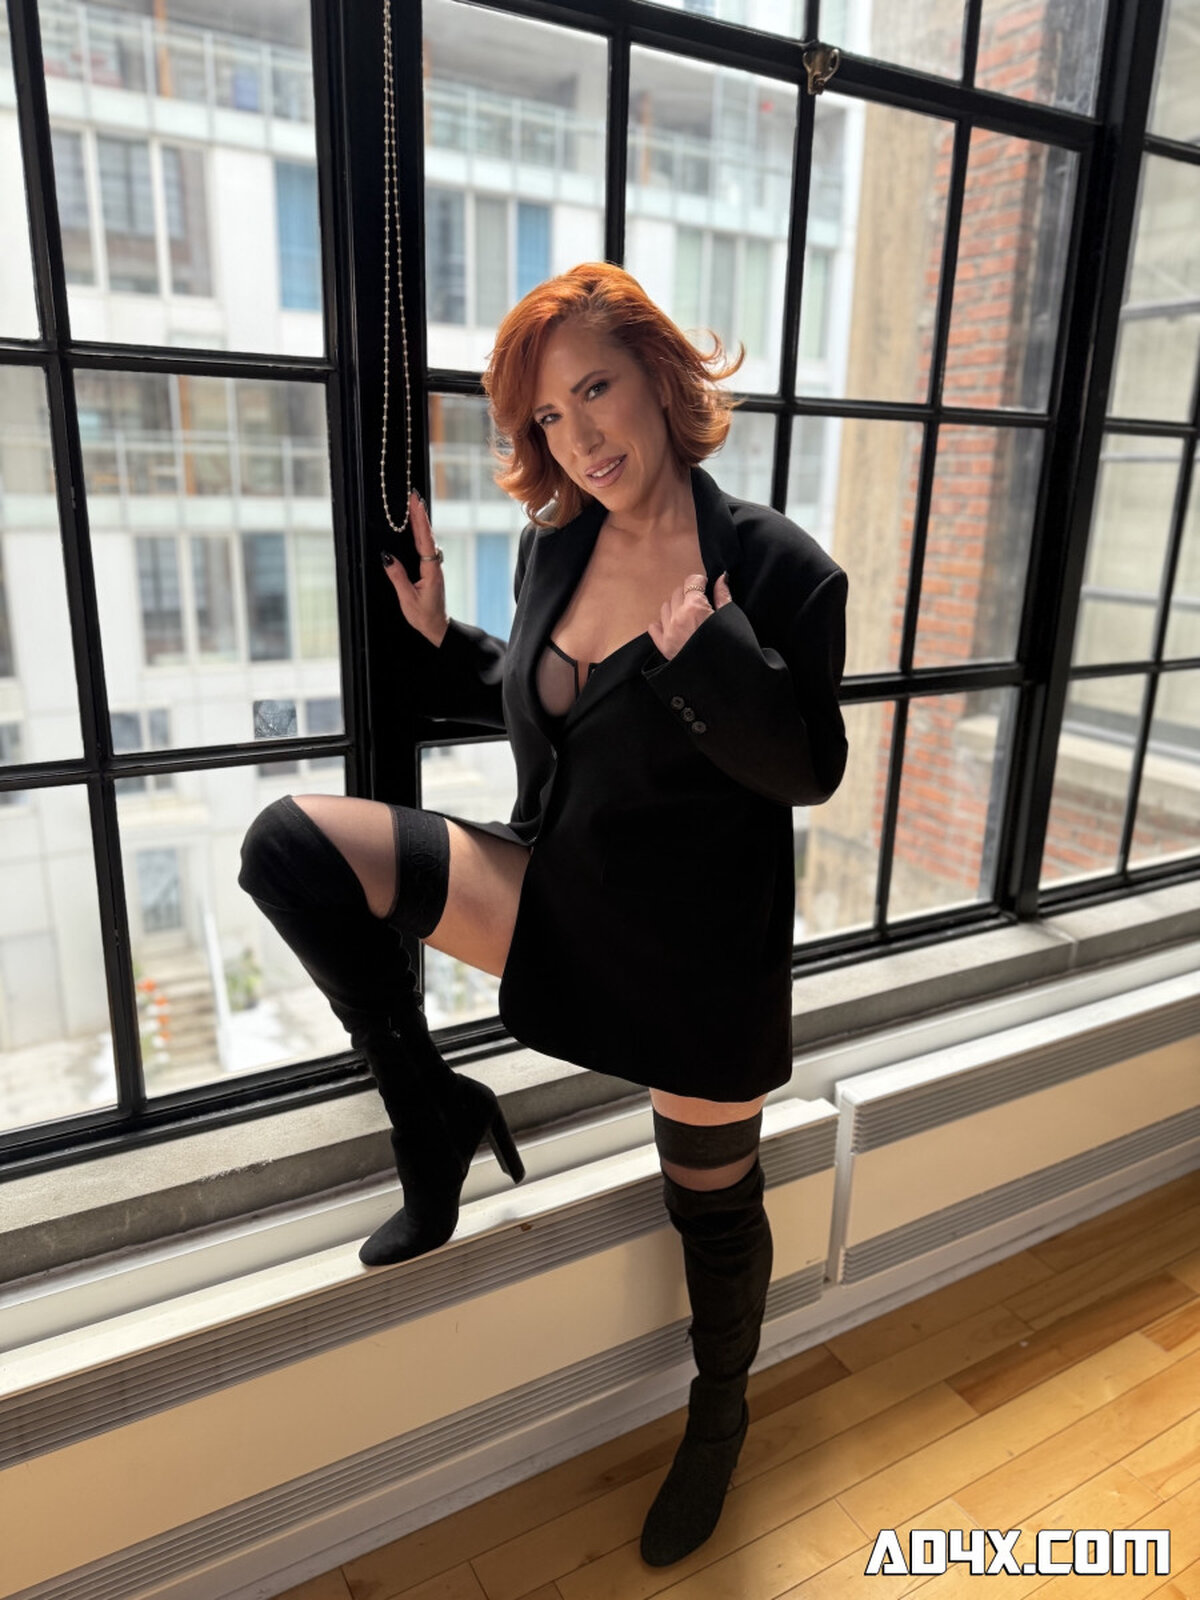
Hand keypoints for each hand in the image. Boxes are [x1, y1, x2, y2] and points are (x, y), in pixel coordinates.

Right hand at [380, 491, 448, 646]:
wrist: (437, 626)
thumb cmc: (424, 616)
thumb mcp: (407, 598)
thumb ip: (398, 577)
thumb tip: (387, 557)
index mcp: (431, 571)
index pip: (425, 541)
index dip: (420, 521)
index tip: (416, 504)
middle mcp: (434, 565)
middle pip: (426, 535)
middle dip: (419, 515)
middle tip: (413, 496)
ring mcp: (433, 566)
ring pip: (426, 540)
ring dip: (420, 522)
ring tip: (414, 505)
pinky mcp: (430, 568)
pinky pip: (424, 547)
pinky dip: (420, 533)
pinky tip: (415, 526)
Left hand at [648, 571, 731, 660]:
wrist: (722, 676)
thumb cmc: (730, 648)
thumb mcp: (731, 618)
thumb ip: (723, 595)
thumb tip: (722, 578)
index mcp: (695, 607)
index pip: (691, 581)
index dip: (700, 582)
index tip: (705, 586)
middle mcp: (678, 617)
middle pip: (677, 593)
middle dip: (688, 594)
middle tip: (699, 603)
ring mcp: (669, 632)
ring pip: (665, 607)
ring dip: (675, 607)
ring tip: (688, 616)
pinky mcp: (664, 647)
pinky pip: (654, 627)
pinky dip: (662, 624)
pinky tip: (674, 627)